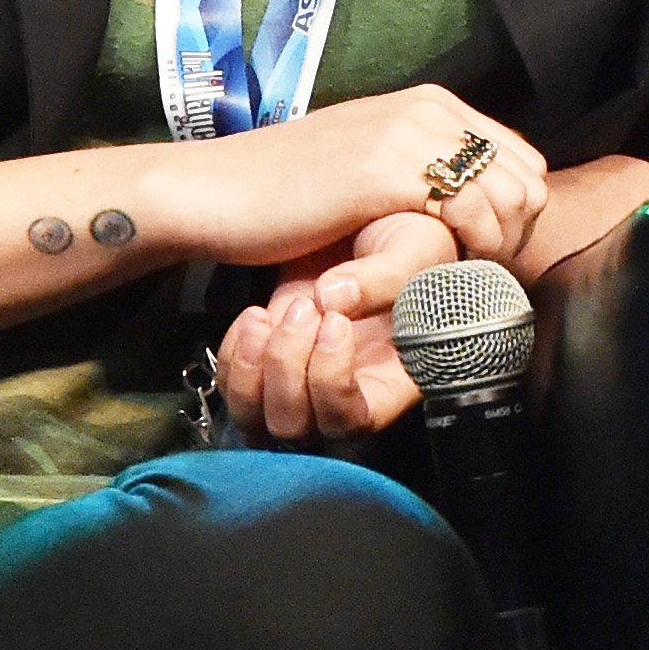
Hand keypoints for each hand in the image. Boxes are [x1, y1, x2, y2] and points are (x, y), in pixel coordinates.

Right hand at [155, 88, 549, 270]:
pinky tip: (439, 275)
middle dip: (515, 232)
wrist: (210, 194)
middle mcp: (428, 108)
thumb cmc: (282, 193)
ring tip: (457, 276)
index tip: (483, 253)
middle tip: (476, 272)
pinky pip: (474, 215)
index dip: (515, 212)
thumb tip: (469, 197)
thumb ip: (417, 167)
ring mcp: (410, 135)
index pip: (520, 158)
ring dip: (497, 247)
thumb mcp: (365, 163)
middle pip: (527, 177)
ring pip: (511, 196)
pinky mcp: (389, 171)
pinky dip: (472, 253)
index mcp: (429, 103)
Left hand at [211, 211, 461, 441]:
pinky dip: (234, 357)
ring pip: (256, 417)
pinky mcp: (272, 361)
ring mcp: (304, 381)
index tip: (336, 321)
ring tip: (263, 319)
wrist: (374, 223)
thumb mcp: (414, 249)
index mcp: (392, 381)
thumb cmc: (414, 242)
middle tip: (304, 308)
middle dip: (287, 368)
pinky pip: (236, 387)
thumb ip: (385, 275)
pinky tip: (254, 317)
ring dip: (251, 372)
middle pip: (296, 425)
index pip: (353, 418)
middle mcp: (347, 393)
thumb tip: (334, 297)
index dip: (331, 382)